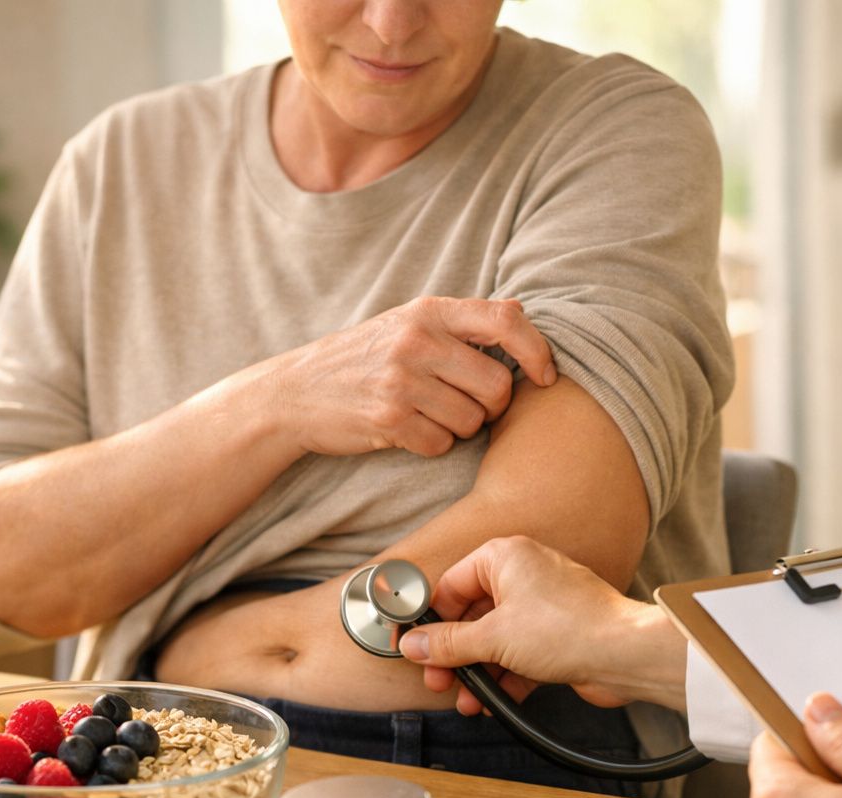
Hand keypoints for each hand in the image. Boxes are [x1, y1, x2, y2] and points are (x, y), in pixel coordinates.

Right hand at [270, 297, 556, 458]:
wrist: (297, 390)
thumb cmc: (364, 357)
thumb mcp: (408, 321)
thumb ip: (462, 319)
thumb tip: (520, 308)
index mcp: (429, 311)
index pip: (506, 321)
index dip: (537, 350)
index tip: (545, 376)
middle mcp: (417, 341)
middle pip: (497, 385)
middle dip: (492, 406)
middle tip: (468, 406)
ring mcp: (401, 380)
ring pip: (472, 420)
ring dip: (461, 428)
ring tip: (431, 415)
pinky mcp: (388, 420)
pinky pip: (441, 444)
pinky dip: (433, 444)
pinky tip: (410, 430)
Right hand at [397, 536, 684, 714]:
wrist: (627, 655)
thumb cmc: (568, 628)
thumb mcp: (493, 638)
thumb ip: (448, 643)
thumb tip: (413, 644)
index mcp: (504, 557)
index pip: (449, 586)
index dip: (427, 620)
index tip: (410, 646)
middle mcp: (523, 574)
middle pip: (469, 616)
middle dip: (453, 655)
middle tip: (439, 681)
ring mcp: (541, 605)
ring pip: (494, 640)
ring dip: (478, 673)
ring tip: (468, 700)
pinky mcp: (556, 635)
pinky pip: (518, 655)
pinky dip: (505, 677)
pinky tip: (494, 702)